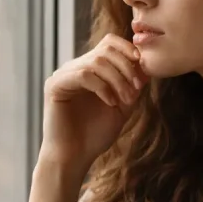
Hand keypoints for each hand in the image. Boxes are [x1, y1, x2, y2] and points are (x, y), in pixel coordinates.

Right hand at [39, 33, 147, 174]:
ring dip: (118, 80)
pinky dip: (102, 87)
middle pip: (105, 49)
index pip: (109, 43)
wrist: (74, 158)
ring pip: (96, 62)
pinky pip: (83, 75)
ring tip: (125, 100)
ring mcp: (63, 75)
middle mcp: (74, 68)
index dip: (128, 50)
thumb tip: (146, 65)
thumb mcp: (122, 107)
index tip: (142, 72)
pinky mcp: (55, 85)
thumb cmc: (95, 135)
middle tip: (137, 89)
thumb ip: (132, 86)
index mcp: (89, 69)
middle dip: (127, 68)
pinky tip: (110, 103)